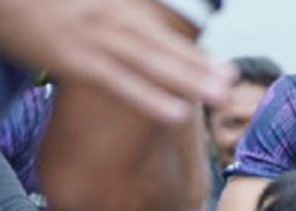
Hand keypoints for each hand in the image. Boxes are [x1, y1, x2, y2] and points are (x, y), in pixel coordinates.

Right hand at [0, 0, 234, 123]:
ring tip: (220, 96)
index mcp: (107, 1)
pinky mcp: (72, 57)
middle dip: (199, 63)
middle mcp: (107, 13)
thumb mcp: (64, 2)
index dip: (188, 47)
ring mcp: (92, 35)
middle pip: (163, 42)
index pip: (154, 26)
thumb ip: (91, 13)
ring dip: (189, 79)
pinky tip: (178, 114)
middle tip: (231, 82)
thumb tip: (101, 30)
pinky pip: (119, 83)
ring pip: (151, 61)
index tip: (217, 65)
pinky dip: (149, 98)